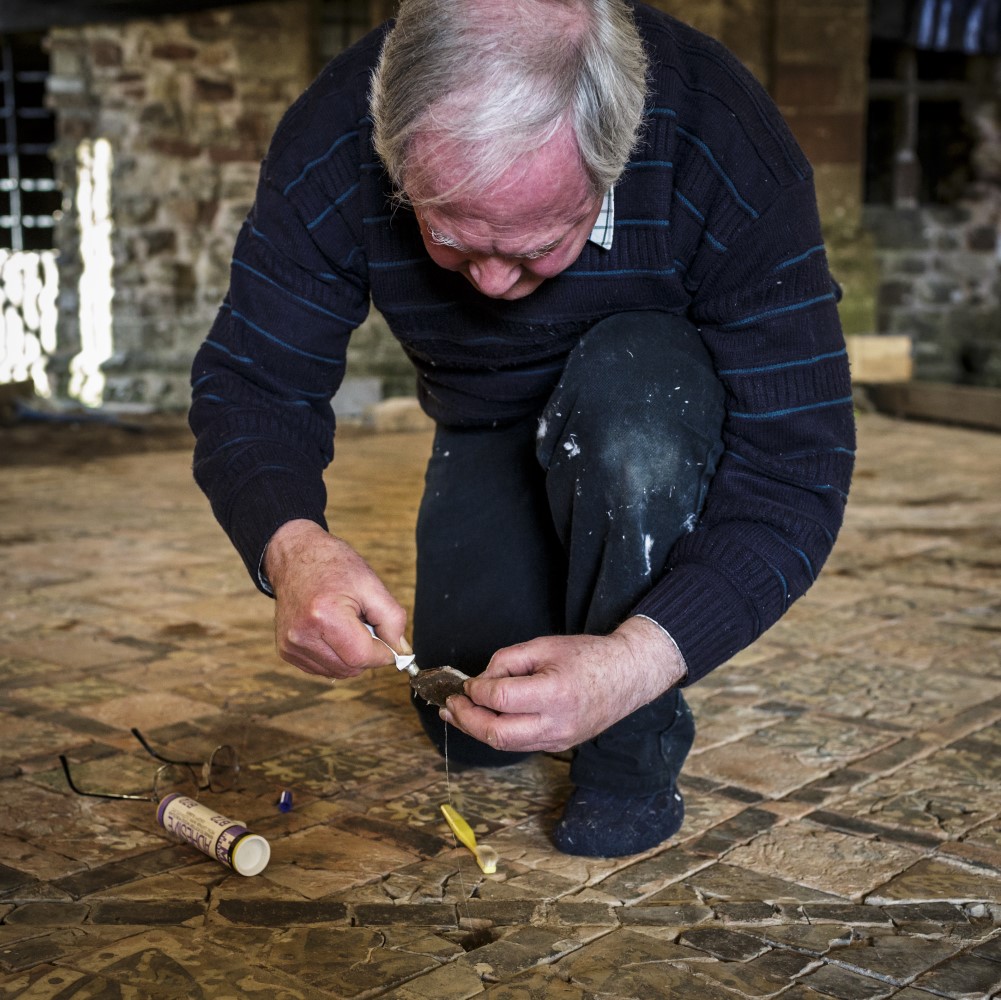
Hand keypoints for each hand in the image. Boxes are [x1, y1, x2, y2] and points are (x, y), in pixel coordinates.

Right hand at [263, 519, 408, 677]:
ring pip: (338, 672)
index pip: (362, 656)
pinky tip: (332, 632)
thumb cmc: (332, 564)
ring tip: (346, 624)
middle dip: (367, 652)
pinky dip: (336, 656)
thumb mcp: (371, 584)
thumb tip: (401, 651)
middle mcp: (302, 635)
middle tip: (364, 623)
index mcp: (324, 616)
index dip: (383, 653)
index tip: (390, 642)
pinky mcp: (287, 650)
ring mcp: (291, 645)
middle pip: (351, 668)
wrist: (295, 557)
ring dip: (351, 655)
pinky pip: (323, 668)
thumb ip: (392, 620)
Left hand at [441, 616, 686, 751]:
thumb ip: (507, 661)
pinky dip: (498, 733)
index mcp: (554, 693)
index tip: (467, 683)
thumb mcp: (544, 645)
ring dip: (478, 730)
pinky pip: (520, 744)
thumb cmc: (588, 656)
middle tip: (450, 706)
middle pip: (497, 734)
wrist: (628, 676)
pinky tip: (485, 718)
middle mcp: (556, 723)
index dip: (476, 690)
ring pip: (506, 745)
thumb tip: (481, 681)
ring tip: (458, 714)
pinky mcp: (559, 745)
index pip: (500, 698)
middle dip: (467, 720)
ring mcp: (559, 739)